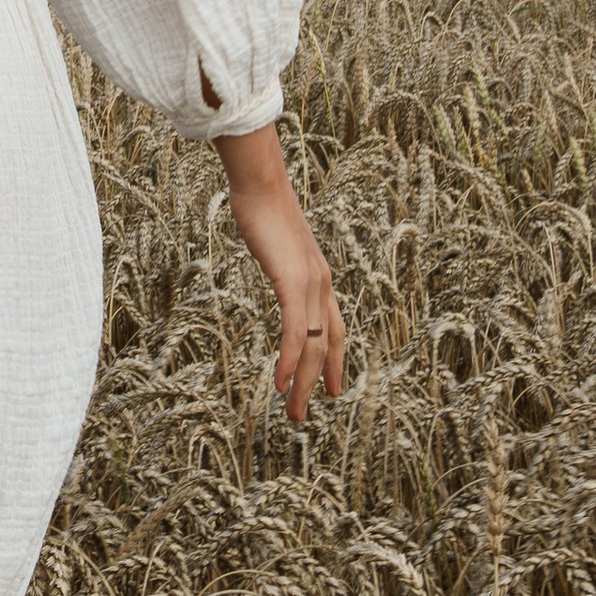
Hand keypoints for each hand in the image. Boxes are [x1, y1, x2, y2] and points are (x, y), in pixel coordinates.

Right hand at [214, 123, 346, 420]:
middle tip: (304, 413)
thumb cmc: (260, 205)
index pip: (335, 328)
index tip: (330, 388)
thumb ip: (278, 259)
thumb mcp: (274, 242)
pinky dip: (288, 360)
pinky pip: (294, 331)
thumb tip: (271, 260)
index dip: (333, 360)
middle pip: (326, 344)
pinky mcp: (293, 282)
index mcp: (319, 277)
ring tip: (293, 412)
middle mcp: (322, 284)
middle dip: (316, 382)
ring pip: (312, 345)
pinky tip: (280, 382)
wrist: (260, 182)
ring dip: (302, 382)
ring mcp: (311, 284)